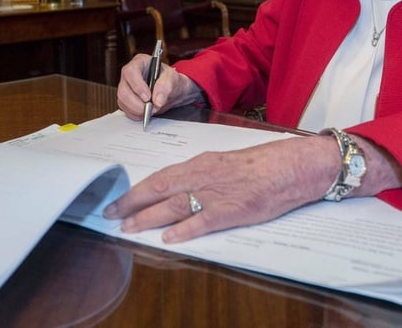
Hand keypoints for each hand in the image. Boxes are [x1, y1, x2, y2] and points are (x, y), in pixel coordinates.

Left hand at [103, 135, 338, 242]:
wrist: (289, 166)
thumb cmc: (260, 164)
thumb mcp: (224, 162)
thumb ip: (201, 174)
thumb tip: (178, 187)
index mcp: (201, 163)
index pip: (160, 176)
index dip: (137, 190)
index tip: (119, 199)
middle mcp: (203, 176)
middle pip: (159, 190)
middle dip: (132, 203)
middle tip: (111, 214)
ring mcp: (216, 194)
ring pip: (173, 205)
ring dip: (148, 217)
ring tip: (129, 227)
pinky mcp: (232, 211)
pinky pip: (202, 221)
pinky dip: (184, 230)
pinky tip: (169, 238)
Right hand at [116, 54, 202, 119]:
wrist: (172, 90)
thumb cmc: (171, 80)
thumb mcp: (173, 78)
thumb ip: (166, 87)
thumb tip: (157, 100)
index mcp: (140, 62)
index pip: (131, 72)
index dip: (137, 86)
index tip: (148, 97)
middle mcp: (129, 74)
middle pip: (123, 90)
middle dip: (137, 103)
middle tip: (152, 108)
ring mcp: (126, 87)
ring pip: (122, 101)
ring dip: (137, 110)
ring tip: (152, 110)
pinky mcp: (125, 99)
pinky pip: (125, 109)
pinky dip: (136, 114)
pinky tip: (146, 112)